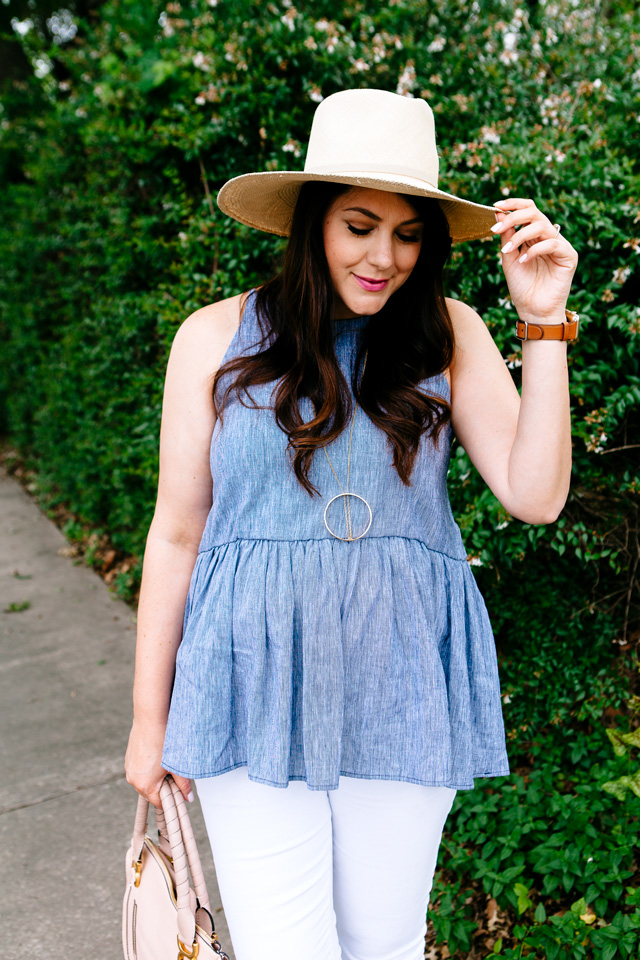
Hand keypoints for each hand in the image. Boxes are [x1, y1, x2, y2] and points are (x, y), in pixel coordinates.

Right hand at [125, 718, 192, 807]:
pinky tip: (157, 754)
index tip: (179, 790)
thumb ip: (183, 784)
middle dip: (163, 786)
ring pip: (144, 780)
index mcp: (145, 785)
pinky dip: (148, 767)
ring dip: (155, 776)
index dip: (171, 798)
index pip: (159, 803)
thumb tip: (188, 797)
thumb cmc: (163, 741)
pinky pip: (139, 770)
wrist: (150, 719)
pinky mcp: (128, 759)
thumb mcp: (176, 765)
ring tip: (165, 761)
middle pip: (151, 792)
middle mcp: (133, 779)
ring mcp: (129, 769)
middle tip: (174, 773)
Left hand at [491, 198, 577, 323]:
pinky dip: (534, 250)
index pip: (528, 210)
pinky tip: (523, 261)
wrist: (533, 310)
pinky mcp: (569, 256)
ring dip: (520, 235)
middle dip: (513, 217)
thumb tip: (497, 212)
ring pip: (542, 225)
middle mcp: (548, 237)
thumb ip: (506, 236)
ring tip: (508, 250)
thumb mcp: (508, 257)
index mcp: (534, 235)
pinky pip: (552, 244)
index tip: (495, 206)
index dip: (513, 204)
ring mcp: (560, 245)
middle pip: (534, 212)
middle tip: (496, 228)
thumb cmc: (522, 286)